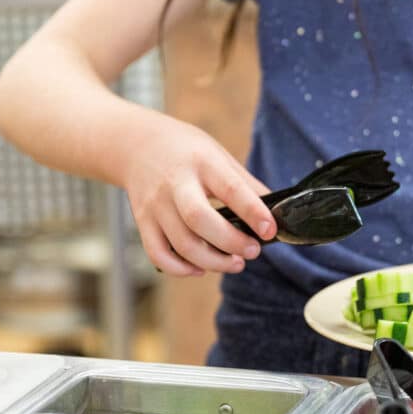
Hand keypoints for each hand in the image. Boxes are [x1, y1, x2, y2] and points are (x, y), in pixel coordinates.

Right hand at [123, 123, 276, 276]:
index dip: (252, 212)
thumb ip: (245, 184)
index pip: (230, 188)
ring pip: (182, 244)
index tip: (270, 230)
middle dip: (231, 242)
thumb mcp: (219, 156)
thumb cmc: (186, 151)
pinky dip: (181, 269)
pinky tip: (200, 268)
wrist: (136, 144)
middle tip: (253, 251)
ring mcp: (156, 204)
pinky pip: (159, 254)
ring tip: (235, 263)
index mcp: (202, 162)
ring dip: (213, 262)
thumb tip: (276, 213)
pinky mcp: (143, 222)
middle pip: (199, 219)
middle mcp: (175, 183)